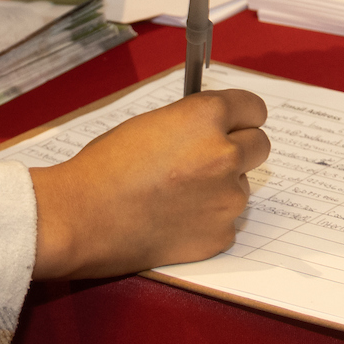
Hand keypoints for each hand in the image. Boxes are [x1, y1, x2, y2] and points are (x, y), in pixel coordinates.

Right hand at [28, 89, 269, 278]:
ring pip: (242, 186)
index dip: (242, 116)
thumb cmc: (106, 165)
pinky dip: (208, 220)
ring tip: (179, 195)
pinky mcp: (220, 236)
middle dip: (240, 149)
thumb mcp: (152, 123)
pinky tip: (175, 220)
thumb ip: (193, 123)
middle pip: (260, 145)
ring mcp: (227, 199)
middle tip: (209, 159)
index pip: (254, 108)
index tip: (236, 123)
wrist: (82, 216)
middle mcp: (225, 154)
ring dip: (222, 187)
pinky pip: (226, 221)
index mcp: (206, 117)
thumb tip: (214, 128)